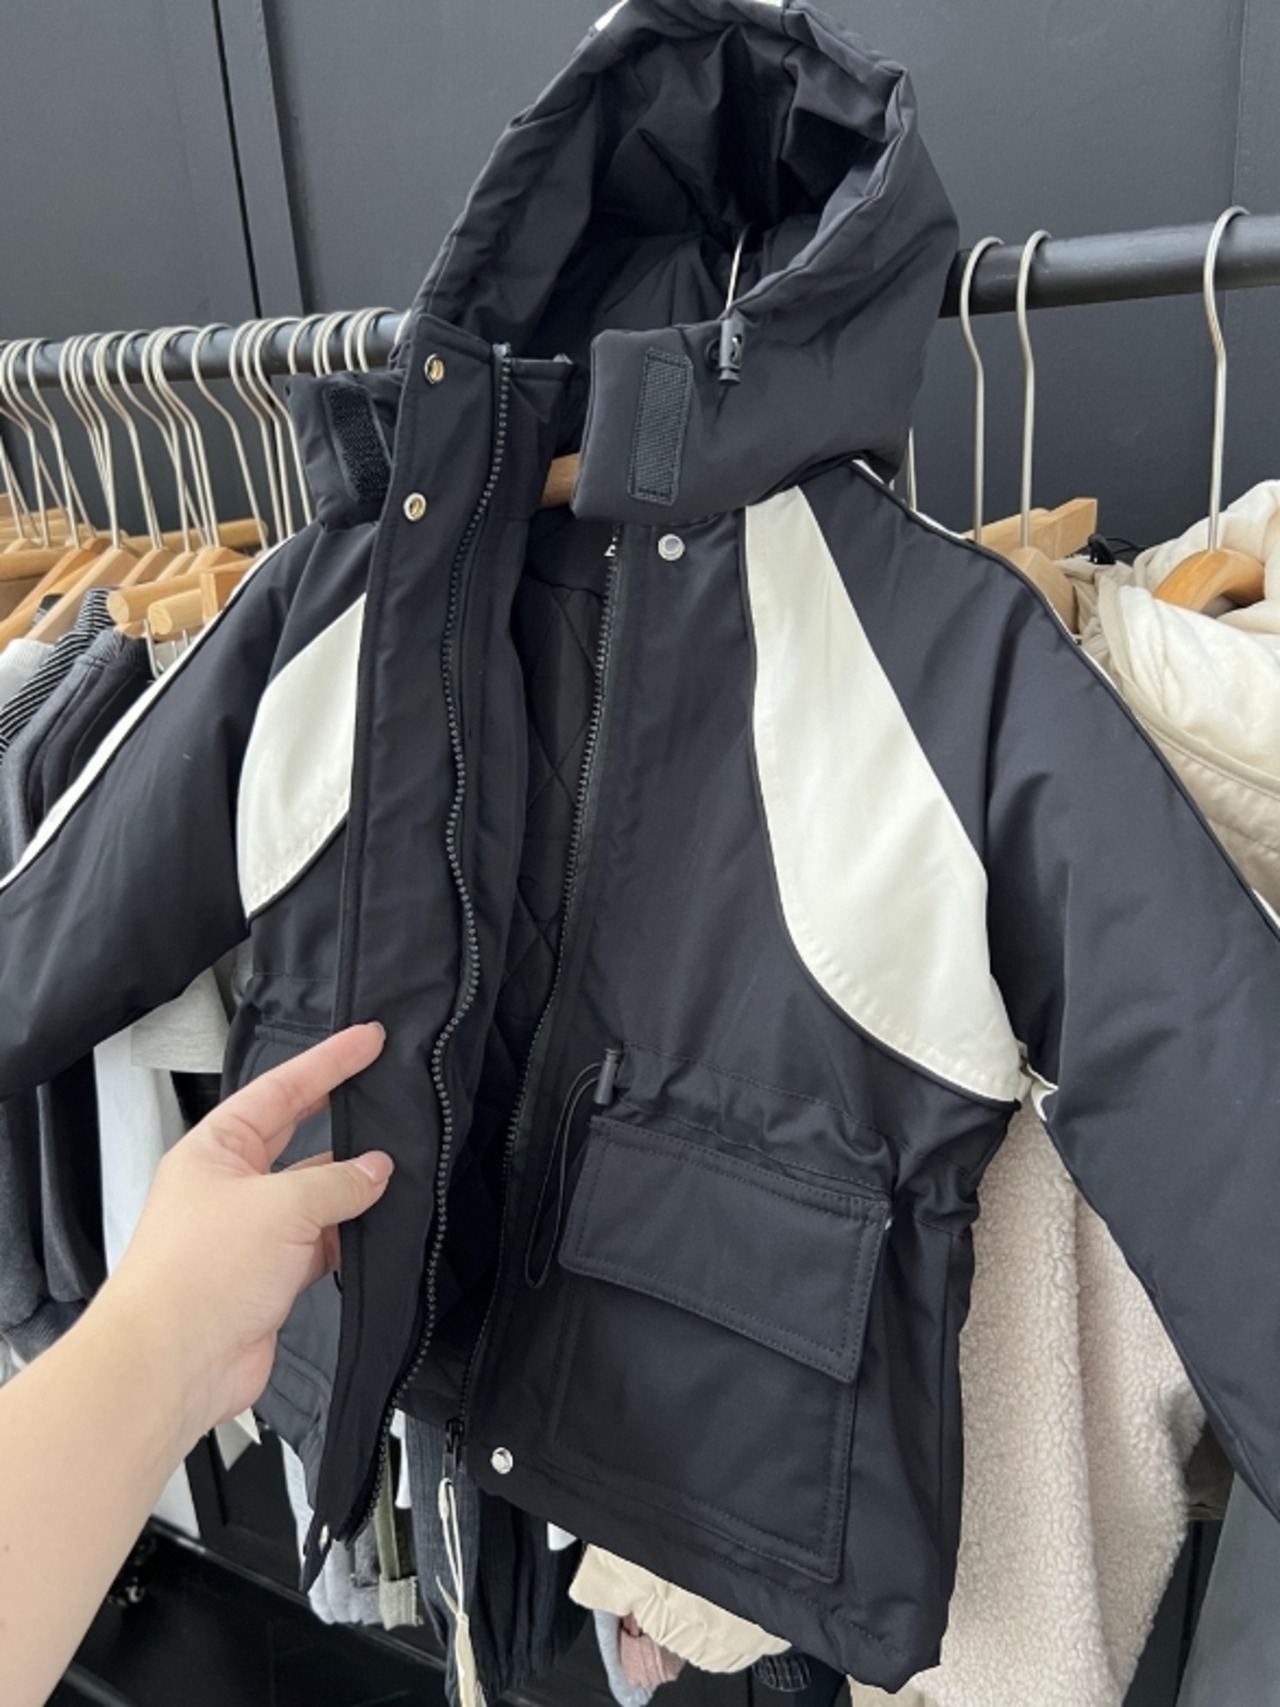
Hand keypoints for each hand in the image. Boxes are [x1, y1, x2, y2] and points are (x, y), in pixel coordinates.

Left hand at [102, 1022, 391, 1445]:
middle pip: (296, 1136)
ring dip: (351, 1186)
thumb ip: (337, 1183)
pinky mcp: (270, 1276)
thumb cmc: (203, 1273)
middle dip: (340, 1116)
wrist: (173, 1364)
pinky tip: (382, 1227)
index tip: (367, 1039)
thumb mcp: (281, 1207)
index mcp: (215, 1149)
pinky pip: (320, 1242)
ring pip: (313, 1194)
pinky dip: (349, 1235)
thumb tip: (377, 1170)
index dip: (327, 1062)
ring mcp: (250, 1233)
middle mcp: (231, 1185)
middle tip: (387, 1087)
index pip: (280, 1089)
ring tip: (402, 1166)